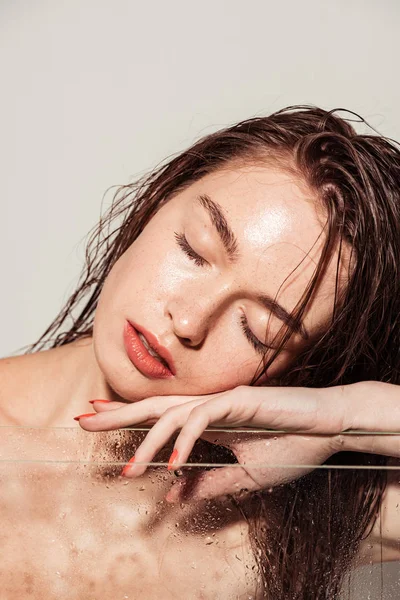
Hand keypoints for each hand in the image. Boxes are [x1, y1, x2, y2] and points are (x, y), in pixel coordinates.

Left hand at [75, 381, 399, 502]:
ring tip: (129, 470)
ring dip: (150, 442)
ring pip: (174, 415)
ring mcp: (222, 402)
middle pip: (154, 408)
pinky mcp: (239, 401)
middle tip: (83, 419)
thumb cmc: (292, 448)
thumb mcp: (244, 478)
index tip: (97, 418)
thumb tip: (174, 496)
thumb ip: (208, 484)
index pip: (160, 418)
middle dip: (118, 413)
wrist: (327, 429)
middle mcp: (208, 407)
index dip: (128, 417)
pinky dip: (186, 440)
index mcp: (207, 421)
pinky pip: (203, 419)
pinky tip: (173, 464)